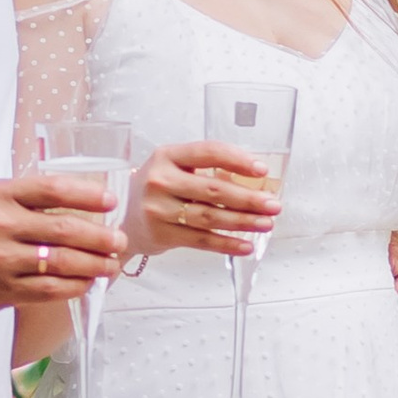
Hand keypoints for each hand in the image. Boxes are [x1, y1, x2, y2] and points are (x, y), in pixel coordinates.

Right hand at [0, 171, 123, 315]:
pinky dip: (74, 287)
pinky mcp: (1, 290)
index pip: (53, 189)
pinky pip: (48, 290)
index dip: (88, 195)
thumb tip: (75, 208)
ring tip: (110, 265)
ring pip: (62, 262)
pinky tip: (86, 284)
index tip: (109, 201)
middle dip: (101, 237)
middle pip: (65, 229)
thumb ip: (23, 200)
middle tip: (119, 241)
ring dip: (94, 265)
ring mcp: (1, 259)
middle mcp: (0, 225)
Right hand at [132, 137, 280, 260]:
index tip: (261, 170)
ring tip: (266, 224)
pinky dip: (227, 244)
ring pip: (210, 217)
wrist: (125, 220)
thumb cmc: (158, 190)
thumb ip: (206, 169)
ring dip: (243, 222)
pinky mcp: (161, 234)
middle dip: (249, 198)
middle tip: (273, 205)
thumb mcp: (174, 168)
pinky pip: (202, 240)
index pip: (208, 152)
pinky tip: (246, 245)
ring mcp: (158, 208)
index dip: (238, 160)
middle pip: (213, 189)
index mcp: (167, 155)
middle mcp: (160, 180)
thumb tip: (254, 181)